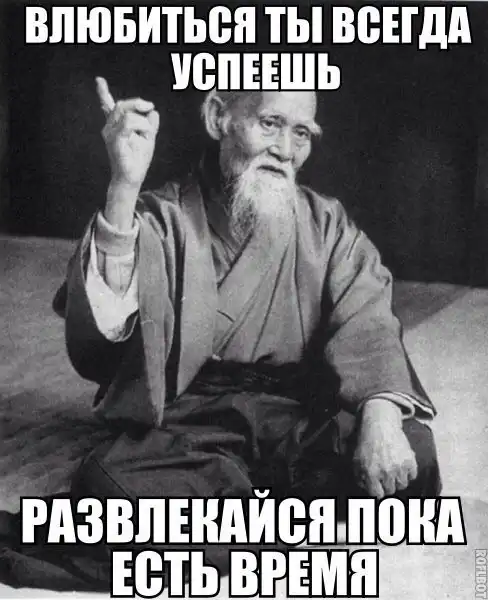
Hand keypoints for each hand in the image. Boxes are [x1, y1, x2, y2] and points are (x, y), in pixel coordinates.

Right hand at [95, 76, 159, 190]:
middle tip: (150, 107)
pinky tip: (145, 134)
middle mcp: (110, 127)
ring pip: (126, 112)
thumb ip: (150, 125)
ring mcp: (110, 133)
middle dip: (138, 103)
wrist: (132, 179)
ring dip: (143, 121)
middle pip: (122, 104)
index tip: (99, 80)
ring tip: (148, 133)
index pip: (108, 106)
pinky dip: (141, 126)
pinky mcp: (114, 140)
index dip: (103, 93)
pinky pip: (128, 123)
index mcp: (116, 126)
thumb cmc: (137, 161)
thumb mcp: (148, 139)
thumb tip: (154, 112)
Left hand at [353, 399, 417, 498]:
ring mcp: (399, 467)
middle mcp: (386, 472)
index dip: (377, 491)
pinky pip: (412, 475)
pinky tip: (401, 464)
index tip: (378, 486)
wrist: (380, 423)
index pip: (377, 495)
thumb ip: (359, 477)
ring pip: (402, 485)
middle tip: (385, 475)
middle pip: (390, 490)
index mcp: (370, 473)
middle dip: (387, 485)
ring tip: (393, 469)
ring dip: (398, 479)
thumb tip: (366, 489)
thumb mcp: (356, 459)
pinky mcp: (410, 460)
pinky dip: (408, 472)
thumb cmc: (367, 441)